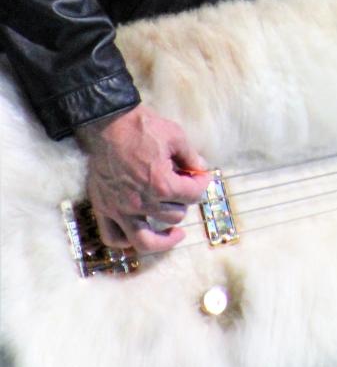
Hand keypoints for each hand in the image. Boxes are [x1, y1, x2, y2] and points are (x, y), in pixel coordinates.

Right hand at [76, 103, 210, 252]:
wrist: (108, 123)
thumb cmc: (142, 128)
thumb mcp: (175, 135)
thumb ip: (191, 156)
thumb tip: (201, 169)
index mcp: (161, 184)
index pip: (192, 195)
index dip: (202, 184)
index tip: (202, 177)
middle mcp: (141, 202)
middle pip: (174, 216)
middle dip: (184, 203)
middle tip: (183, 192)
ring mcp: (120, 209)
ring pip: (146, 240)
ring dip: (164, 237)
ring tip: (174, 232)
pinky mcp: (103, 208)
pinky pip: (113, 238)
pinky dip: (126, 242)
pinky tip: (140, 234)